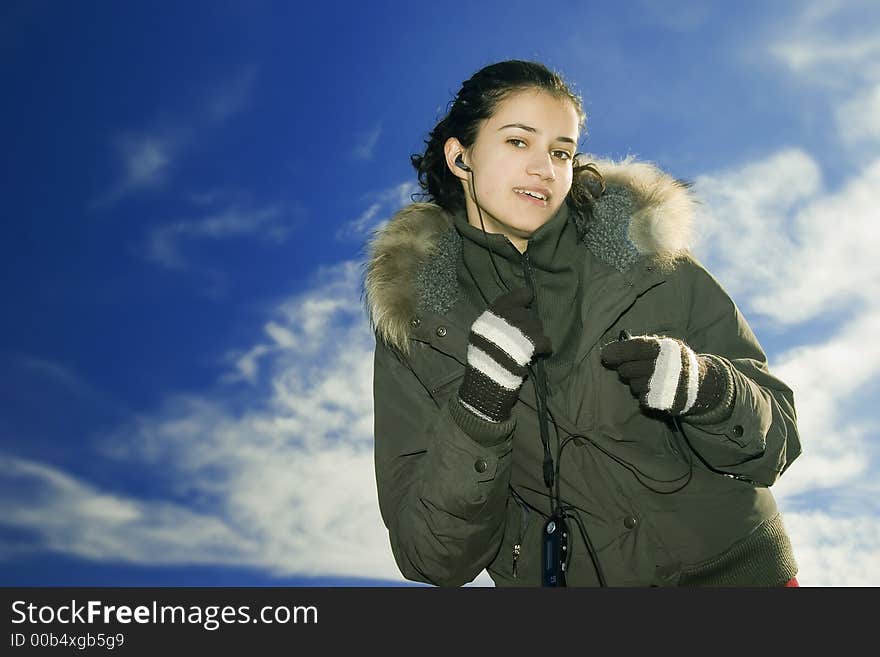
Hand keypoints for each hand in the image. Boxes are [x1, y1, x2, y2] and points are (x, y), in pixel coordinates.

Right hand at [458, 287, 551, 422]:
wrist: (486, 387)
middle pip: (523, 314)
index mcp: (485, 321)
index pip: (505, 301)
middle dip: (529, 323)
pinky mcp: (526, 346)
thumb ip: (495, 326)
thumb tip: (518, 312)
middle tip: (528, 336)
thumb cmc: (484, 365)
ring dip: (537, 335)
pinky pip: (544, 340)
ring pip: (536, 325)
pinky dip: (545, 346)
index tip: (529, 296)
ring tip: (533, 346)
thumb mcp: (481, 340)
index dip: (519, 296)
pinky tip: (543, 352)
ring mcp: (513, 334)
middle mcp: (498, 324)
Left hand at [600, 334, 729, 416]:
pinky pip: (642, 399)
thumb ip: (641, 346)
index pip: (635, 348)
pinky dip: (644, 395)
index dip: (617, 351)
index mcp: (666, 348)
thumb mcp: (665, 347)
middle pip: (627, 369)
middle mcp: (666, 367)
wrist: (703, 385)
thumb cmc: (675, 362)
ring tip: (650, 379)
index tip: (604, 355)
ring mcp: (666, 387)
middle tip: (633, 368)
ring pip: (633, 385)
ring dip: (636, 383)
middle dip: (626, 369)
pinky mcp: (665, 403)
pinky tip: (654, 390)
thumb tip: (610, 351)